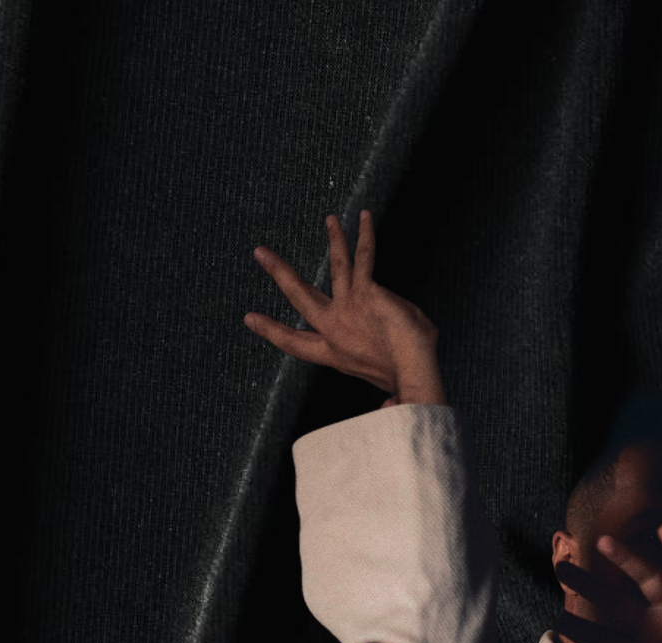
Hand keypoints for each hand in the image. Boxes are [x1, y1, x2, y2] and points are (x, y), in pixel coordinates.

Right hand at [244, 211, 445, 403]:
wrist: (412, 372)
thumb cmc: (404, 379)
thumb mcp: (388, 382)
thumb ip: (384, 384)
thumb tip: (390, 406)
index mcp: (334, 354)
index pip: (296, 344)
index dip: (272, 331)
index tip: (249, 318)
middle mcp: (335, 329)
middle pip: (300, 297)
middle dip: (279, 272)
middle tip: (260, 252)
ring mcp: (349, 307)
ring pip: (335, 266)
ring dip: (334, 240)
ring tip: (330, 219)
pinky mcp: (367, 292)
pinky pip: (365, 258)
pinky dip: (366, 236)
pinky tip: (365, 217)